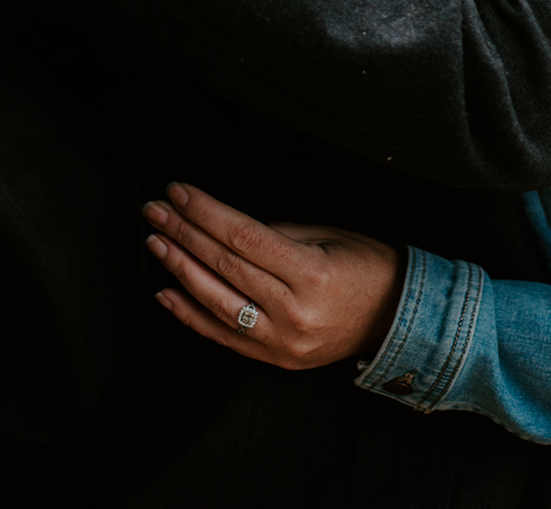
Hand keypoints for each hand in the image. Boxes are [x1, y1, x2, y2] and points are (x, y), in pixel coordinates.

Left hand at [143, 183, 404, 369]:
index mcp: (311, 273)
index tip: (178, 192)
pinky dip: (190, 315)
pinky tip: (165, 292)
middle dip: (183, 232)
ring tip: (155, 242)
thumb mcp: (328, 237)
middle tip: (154, 209)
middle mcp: (293, 310)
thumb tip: (227, 229)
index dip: (205, 212)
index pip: (242, 236)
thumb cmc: (366, 266)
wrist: (396, 320)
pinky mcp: (275, 359)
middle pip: (224, 265)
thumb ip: (276, 235)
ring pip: (216, 302)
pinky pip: (223, 336)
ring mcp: (281, 341)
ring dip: (179, 269)